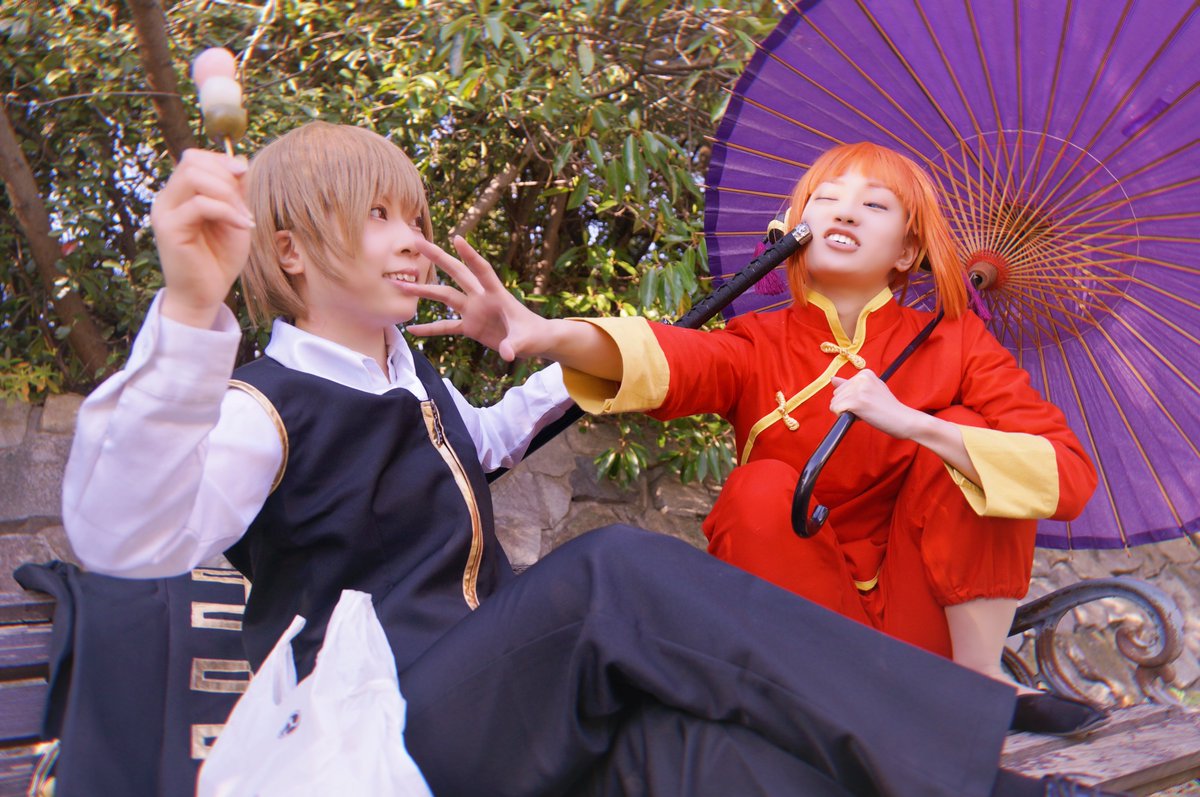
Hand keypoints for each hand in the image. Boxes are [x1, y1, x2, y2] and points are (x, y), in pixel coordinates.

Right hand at [149, 149, 253, 327]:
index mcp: (181, 193)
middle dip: (226, 176)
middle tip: (245, 205)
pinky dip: (227, 211)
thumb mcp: (235, 217)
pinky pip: (200, 204)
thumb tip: (239, 160)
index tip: (245, 178)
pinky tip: (244, 226)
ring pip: (193, 176)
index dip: (222, 161)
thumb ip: (235, 190)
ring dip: (228, 193)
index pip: (194, 157)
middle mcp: (167, 198)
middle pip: (192, 160)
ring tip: (245, 218)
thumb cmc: (219, 258)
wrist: (205, 295)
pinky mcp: (169, 229)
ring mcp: (165, 212)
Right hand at [402, 236, 547, 360]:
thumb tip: (506, 354)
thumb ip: (514, 345)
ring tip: (401, 285)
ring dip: (425, 291)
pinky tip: (412, 328)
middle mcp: (481, 298)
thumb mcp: (526, 340)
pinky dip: (430, 328)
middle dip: (439, 257)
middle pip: (457, 273)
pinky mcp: (470, 326)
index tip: (457, 239)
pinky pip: (446, 326)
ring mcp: (474, 311)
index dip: (470, 256)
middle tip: (418, 241)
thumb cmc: (534, 334)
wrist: (534, 341)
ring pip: (445, 296)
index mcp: (497, 294)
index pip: (482, 270)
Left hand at [829, 370, 921, 439]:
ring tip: (866, 412)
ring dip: (846, 412)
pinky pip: (835, 409)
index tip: (868, 401)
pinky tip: (860, 416)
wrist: (902, 419)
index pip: (842, 387)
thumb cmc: (886, 408)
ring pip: (834, 403)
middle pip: (836, 394)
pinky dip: (843, 417)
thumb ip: (850, 384)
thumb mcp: (869, 390)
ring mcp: (858, 389)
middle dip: (848, 405)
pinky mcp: (856, 401)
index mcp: (865, 373)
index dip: (852, 399)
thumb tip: (832, 378)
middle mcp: (861, 378)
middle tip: (867, 408)